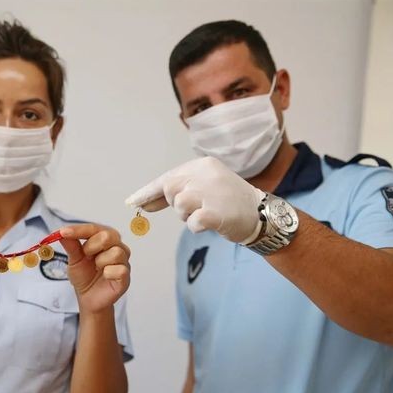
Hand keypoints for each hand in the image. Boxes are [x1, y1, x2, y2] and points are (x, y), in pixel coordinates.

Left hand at [59, 224, 130, 314]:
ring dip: (100, 261)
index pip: (94, 228)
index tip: (63, 233)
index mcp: (104, 239)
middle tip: (85, 255)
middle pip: (108, 235)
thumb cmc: (84, 276)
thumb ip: (70, 245)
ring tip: (96, 268)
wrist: (88, 298)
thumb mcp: (74, 259)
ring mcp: (123, 261)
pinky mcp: (125, 277)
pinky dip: (108, 273)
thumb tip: (60, 232)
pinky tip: (104, 276)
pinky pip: (120, 270)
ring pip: (116, 252)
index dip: (78, 230)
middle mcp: (117, 247)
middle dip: (92, 245)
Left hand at [126, 156, 264, 242]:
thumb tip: (143, 204)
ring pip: (179, 206)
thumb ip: (175, 194)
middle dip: (174, 204)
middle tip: (193, 209)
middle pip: (170, 190)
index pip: (167, 178)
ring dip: (187, 216)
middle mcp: (205, 174)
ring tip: (206, 213)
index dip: (147, 192)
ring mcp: (211, 192)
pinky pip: (191, 222)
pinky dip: (196, 226)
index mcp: (202, 165)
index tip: (131, 202)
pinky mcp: (216, 212)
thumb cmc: (228, 202)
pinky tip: (211, 223)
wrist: (262, 214)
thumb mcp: (202, 190)